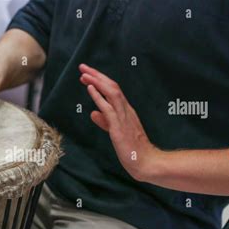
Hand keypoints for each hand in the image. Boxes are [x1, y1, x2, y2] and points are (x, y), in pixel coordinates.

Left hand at [79, 64, 159, 181]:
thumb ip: (105, 122)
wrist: (145, 162)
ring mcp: (123, 117)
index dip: (100, 80)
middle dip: (96, 75)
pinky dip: (98, 96)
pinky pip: (108, 108)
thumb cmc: (133, 149)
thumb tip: (93, 113)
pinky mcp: (119, 127)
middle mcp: (126, 110)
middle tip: (82, 66)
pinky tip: (90, 88)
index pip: (113, 90)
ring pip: (111, 92)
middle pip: (111, 86)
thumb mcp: (116, 132)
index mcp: (126, 110)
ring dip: (96, 81)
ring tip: (84, 74)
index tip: (88, 74)